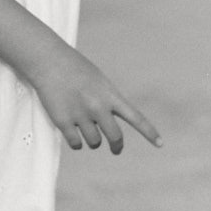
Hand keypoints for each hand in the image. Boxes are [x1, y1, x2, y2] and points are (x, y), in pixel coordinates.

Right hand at [30, 48, 161, 153]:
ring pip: (94, 142)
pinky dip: (76, 143)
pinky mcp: (64, 122)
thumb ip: (107, 101)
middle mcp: (98, 107)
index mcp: (110, 95)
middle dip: (116, 146)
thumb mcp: (99, 81)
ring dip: (92, 140)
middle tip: (116, 149)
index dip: (149, 133)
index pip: (136, 117)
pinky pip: (76, 144)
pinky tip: (73, 134)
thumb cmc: (74, 68)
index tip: (161, 144)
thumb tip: (107, 126)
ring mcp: (81, 115)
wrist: (49, 61)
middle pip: (115, 137)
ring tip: (84, 128)